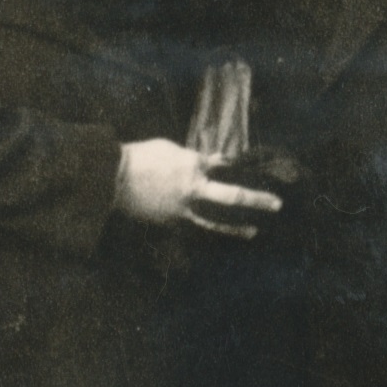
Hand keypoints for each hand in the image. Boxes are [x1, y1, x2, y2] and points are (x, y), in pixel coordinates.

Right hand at [117, 139, 282, 237]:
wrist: (110, 178)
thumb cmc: (138, 157)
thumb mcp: (168, 149)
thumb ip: (192, 157)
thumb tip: (208, 161)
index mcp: (192, 166)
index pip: (223, 167)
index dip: (236, 168)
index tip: (250, 170)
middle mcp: (192, 189)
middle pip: (231, 196)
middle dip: (256, 200)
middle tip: (276, 204)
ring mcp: (181, 209)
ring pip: (214, 223)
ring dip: (235, 229)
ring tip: (253, 232)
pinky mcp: (168, 222)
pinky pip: (192, 228)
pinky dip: (205, 233)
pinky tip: (214, 237)